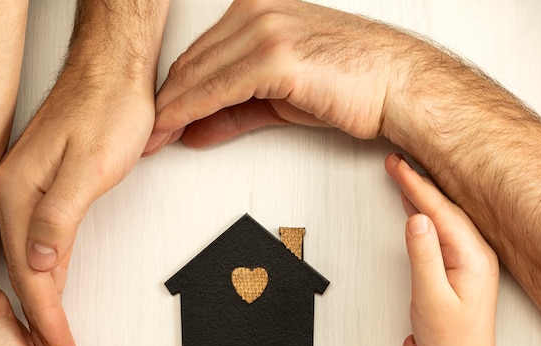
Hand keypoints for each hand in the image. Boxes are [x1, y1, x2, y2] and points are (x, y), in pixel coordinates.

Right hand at [0, 1, 168, 345]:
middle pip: (27, 275)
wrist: (115, 75)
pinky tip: (54, 292)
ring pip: (33, 265)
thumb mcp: (89, 166)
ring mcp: (29, 194)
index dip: (46, 318)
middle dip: (41, 323)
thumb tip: (39, 261)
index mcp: (20, 193)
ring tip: (53, 341)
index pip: (31, 274)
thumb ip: (59, 216)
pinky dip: (51, 277)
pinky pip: (44, 247)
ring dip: (44, 306)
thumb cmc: (107, 112)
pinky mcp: (47, 191)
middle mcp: (16, 196)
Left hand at [148, 0, 416, 152]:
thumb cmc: (351, 85)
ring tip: (151, 137)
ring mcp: (267, 31)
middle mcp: (258, 14)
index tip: (155, 117)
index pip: (200, 55)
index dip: (173, 90)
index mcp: (258, 13)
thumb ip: (234, 112)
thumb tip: (198, 130)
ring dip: (171, 109)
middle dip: (164, 102)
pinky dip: (193, 110)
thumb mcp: (279, 100)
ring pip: (200, 75)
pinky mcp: (278, 56)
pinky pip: (220, 88)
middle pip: (193, 63)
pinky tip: (175, 128)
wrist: (398, 85)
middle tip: (143, 131)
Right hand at [385, 154, 499, 345]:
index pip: (440, 211)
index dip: (416, 186)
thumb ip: (422, 256)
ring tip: (404, 177)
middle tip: (396, 162)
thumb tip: (417, 220)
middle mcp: (476, 254)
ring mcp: (470, 261)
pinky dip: (427, 216)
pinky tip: (418, 211)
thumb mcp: (430, 298)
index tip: (397, 166)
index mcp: (472, 256)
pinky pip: (443, 232)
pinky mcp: (462, 269)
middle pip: (444, 208)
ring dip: (423, 196)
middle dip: (418, 183)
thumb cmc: (450, 340)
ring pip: (444, 217)